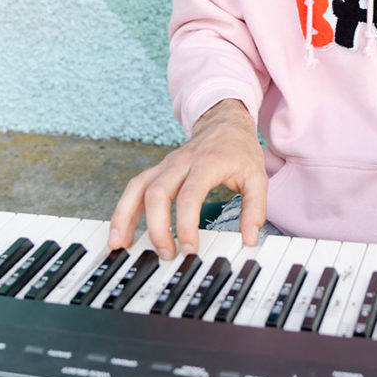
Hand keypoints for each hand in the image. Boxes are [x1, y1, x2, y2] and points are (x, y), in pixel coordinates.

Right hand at [108, 99, 266, 259]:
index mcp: (206, 164)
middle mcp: (181, 163)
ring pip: (138, 188)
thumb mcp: (257, 176)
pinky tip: (120, 232)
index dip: (186, 225)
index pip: (189, 196)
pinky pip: (135, 188)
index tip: (190, 250)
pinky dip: (124, 209)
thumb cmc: (239, 150)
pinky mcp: (158, 170)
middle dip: (156, 227)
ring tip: (119, 245)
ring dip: (126, 217)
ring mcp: (166, 165)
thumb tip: (250, 238)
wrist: (225, 122)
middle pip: (157, 193)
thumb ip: (255, 208)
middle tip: (166, 253)